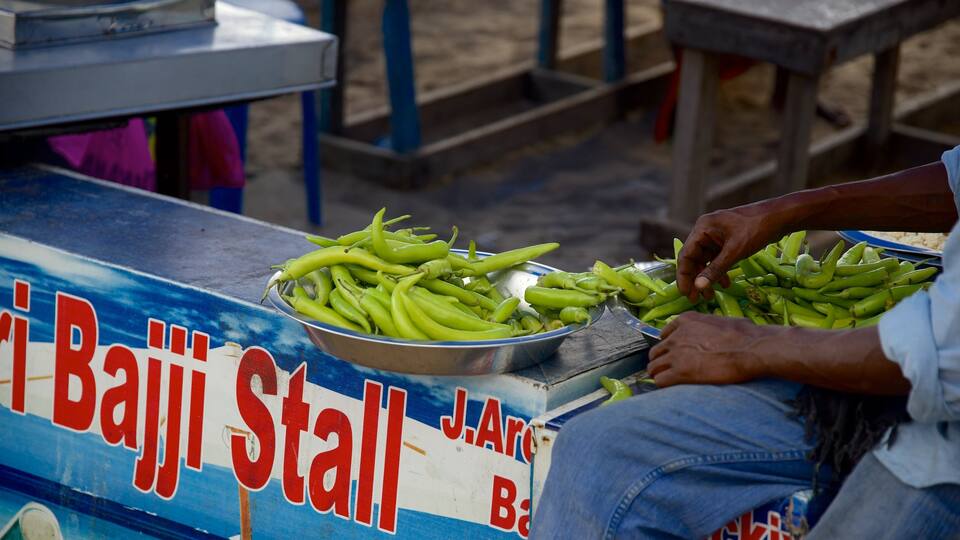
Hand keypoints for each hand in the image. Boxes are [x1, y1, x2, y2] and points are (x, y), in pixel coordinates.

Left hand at [647, 312, 769, 386]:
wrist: (751, 349)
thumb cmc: (746, 335)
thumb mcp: (722, 320)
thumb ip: (709, 325)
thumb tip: (716, 330)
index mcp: (686, 321)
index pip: (664, 335)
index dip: (668, 347)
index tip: (673, 354)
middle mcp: (676, 336)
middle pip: (656, 352)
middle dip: (660, 362)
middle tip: (668, 371)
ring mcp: (676, 354)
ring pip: (653, 367)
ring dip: (659, 374)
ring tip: (667, 381)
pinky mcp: (680, 372)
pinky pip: (660, 381)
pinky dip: (664, 385)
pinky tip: (672, 388)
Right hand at [677, 204, 782, 300]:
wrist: (780, 216)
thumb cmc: (756, 229)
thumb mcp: (735, 252)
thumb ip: (715, 270)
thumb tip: (698, 287)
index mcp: (702, 228)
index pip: (686, 255)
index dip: (684, 276)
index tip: (685, 294)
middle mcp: (706, 231)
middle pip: (694, 259)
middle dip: (696, 280)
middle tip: (696, 299)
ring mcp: (716, 236)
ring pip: (706, 261)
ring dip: (708, 278)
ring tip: (710, 296)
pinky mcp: (727, 241)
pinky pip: (717, 258)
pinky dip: (720, 271)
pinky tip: (725, 284)